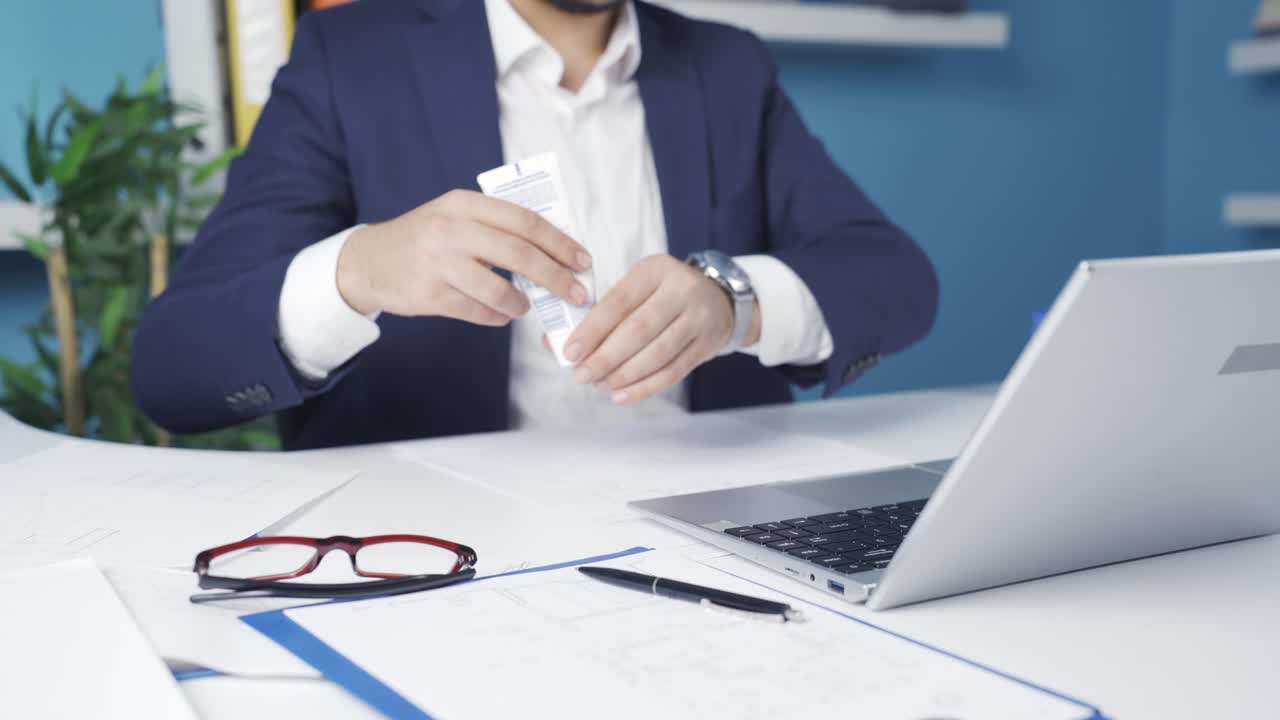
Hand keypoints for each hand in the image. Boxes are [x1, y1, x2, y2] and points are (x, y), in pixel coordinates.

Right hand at [335, 190, 591, 323]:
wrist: (369, 261)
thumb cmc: (426, 238)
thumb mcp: (456, 216)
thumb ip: (497, 226)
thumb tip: (555, 248)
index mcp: (464, 203)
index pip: (524, 220)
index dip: (559, 242)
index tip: (582, 260)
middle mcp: (450, 229)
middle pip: (518, 254)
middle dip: (555, 277)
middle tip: (575, 293)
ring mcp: (438, 263)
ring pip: (499, 289)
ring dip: (522, 303)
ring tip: (526, 306)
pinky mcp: (429, 295)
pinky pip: (478, 311)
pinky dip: (497, 317)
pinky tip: (501, 315)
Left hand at [563, 254, 760, 404]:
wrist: (718, 300)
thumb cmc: (661, 296)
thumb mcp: (636, 289)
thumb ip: (598, 313)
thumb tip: (553, 343)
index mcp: (655, 269)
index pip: (618, 302)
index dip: (592, 330)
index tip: (570, 353)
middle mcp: (681, 289)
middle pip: (638, 330)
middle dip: (605, 357)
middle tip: (581, 376)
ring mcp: (699, 317)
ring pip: (657, 354)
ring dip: (624, 375)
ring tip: (600, 385)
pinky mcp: (707, 344)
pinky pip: (673, 371)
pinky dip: (645, 387)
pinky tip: (623, 395)